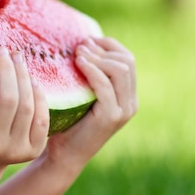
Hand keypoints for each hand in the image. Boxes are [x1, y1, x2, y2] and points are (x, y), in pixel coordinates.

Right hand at [0, 47, 48, 168]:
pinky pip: (42, 118)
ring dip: (24, 77)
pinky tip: (31, 81)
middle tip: (3, 51)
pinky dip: (39, 96)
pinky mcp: (34, 151)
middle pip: (10, 100)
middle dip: (8, 69)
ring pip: (27, 106)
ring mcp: (16, 150)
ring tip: (17, 60)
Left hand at [43, 37, 136, 171]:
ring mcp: (123, 110)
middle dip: (103, 49)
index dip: (109, 45)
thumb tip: (81, 43)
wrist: (63, 154)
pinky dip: (92, 70)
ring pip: (120, 70)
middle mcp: (130, 102)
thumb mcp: (82, 93)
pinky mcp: (111, 117)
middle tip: (80, 46)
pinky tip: (78, 63)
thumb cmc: (68, 122)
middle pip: (126, 61)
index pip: (128, 59)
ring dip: (97, 57)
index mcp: (127, 95)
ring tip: (77, 53)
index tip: (87, 40)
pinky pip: (105, 85)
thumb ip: (88, 74)